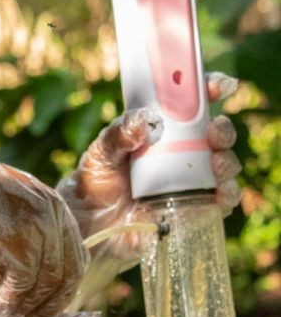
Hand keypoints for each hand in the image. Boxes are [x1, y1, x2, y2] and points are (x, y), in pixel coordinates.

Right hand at [0, 121, 86, 316]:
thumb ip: (17, 234)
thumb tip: (25, 274)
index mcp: (48, 200)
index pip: (74, 253)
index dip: (60, 287)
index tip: (42, 307)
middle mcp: (51, 209)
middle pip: (69, 271)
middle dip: (50, 303)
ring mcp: (38, 224)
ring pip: (48, 281)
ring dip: (26, 307)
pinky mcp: (19, 241)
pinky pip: (24, 284)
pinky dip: (9, 303)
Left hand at [57, 73, 241, 254]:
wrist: (88, 231)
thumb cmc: (93, 186)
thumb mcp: (99, 155)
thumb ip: (118, 135)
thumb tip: (145, 120)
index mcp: (160, 132)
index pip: (189, 105)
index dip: (207, 91)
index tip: (218, 86)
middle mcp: (180, 154)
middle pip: (215, 135)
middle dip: (222, 129)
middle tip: (214, 131)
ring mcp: (190, 183)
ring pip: (223, 166)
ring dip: (227, 162)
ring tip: (216, 163)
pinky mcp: (194, 211)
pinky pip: (220, 202)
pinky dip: (227, 195)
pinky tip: (220, 193)